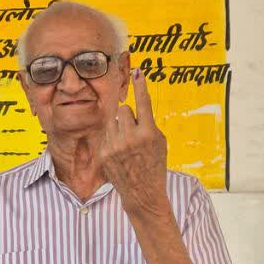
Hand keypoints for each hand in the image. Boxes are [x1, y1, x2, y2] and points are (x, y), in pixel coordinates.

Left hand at [101, 68, 168, 216]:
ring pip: (113, 120)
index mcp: (148, 133)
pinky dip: (112, 138)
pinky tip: (119, 153)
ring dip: (119, 126)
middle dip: (128, 116)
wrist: (142, 192)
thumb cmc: (154, 164)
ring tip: (127, 143)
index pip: (143, 103)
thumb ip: (148, 124)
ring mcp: (115, 146)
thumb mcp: (159, 142)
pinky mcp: (103, 153)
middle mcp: (130, 138)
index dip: (141, 86)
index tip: (138, 71)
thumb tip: (135, 108)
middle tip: (135, 131)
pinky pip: (106, 134)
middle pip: (123, 109)